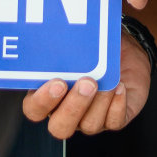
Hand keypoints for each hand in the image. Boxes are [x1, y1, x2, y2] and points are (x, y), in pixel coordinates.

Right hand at [21, 28, 150, 137]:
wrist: (122, 52)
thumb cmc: (92, 47)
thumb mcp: (77, 43)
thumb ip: (65, 44)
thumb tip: (62, 28)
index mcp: (48, 96)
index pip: (34, 109)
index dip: (42, 101)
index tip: (57, 82)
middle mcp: (66, 112)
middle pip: (60, 127)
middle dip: (73, 107)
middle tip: (87, 82)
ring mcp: (90, 119)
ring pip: (89, 125)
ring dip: (99, 103)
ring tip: (108, 82)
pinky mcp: (114, 119)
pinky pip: (114, 121)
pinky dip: (117, 105)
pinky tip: (120, 87)